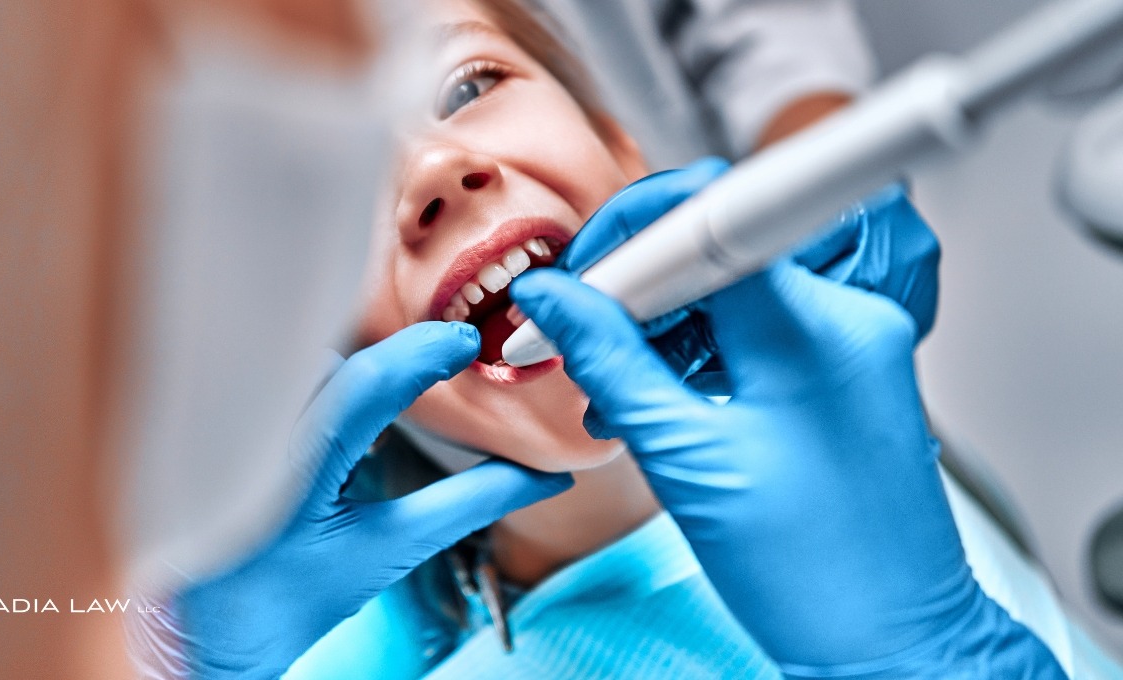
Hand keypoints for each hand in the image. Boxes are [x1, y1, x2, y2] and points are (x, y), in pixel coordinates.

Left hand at [169, 322, 570, 676]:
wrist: (215, 628)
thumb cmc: (294, 598)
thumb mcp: (389, 549)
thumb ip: (470, 502)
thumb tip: (547, 476)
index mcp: (293, 476)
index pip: (364, 382)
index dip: (423, 351)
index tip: (464, 343)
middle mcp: (248, 438)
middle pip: (329, 351)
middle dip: (385, 347)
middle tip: (439, 351)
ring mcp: (222, 422)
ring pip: (299, 354)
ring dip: (350, 355)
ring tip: (394, 372)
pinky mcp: (213, 415)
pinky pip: (273, 368)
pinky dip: (317, 369)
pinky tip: (343, 393)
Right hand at [510, 164, 1064, 675]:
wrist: (893, 640)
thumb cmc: (812, 573)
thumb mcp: (684, 459)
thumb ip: (611, 360)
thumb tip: (554, 297)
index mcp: (813, 329)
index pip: (711, 216)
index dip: (632, 234)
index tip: (580, 273)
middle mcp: (848, 315)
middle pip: (721, 243)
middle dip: (640, 283)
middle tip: (583, 328)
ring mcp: (854, 337)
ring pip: (735, 284)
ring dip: (665, 322)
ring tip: (615, 386)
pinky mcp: (847, 364)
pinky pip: (760, 323)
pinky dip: (702, 347)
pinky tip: (659, 393)